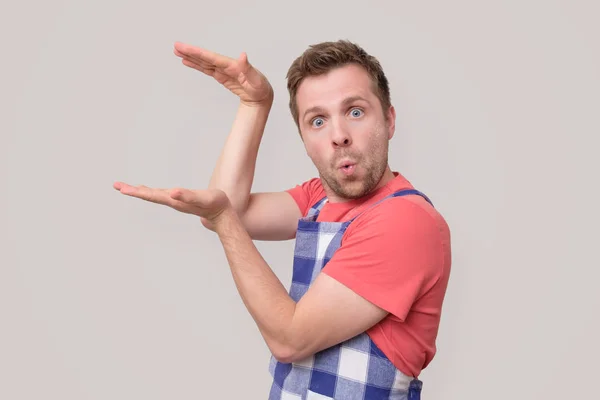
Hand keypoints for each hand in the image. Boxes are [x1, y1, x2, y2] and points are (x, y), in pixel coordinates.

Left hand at [113, 181, 230, 222]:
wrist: (221, 214)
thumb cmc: (214, 204)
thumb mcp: (202, 198)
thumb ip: (187, 196)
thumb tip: (172, 192)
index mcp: (174, 200)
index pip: (152, 195)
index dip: (137, 192)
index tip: (122, 189)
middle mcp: (171, 201)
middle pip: (148, 195)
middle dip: (132, 190)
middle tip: (116, 185)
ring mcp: (174, 201)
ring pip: (152, 195)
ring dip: (139, 191)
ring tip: (125, 187)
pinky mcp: (179, 199)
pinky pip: (160, 195)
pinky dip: (150, 191)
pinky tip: (147, 190)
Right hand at [173, 42, 272, 106]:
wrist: (261, 95)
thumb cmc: (260, 87)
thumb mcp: (256, 80)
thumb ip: (248, 68)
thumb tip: (243, 55)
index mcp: (233, 65)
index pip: (213, 58)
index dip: (199, 53)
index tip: (187, 48)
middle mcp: (226, 65)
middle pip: (205, 57)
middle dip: (191, 52)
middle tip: (176, 45)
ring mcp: (222, 70)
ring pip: (204, 62)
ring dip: (191, 57)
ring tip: (177, 51)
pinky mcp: (221, 76)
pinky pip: (206, 69)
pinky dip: (196, 65)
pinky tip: (187, 61)